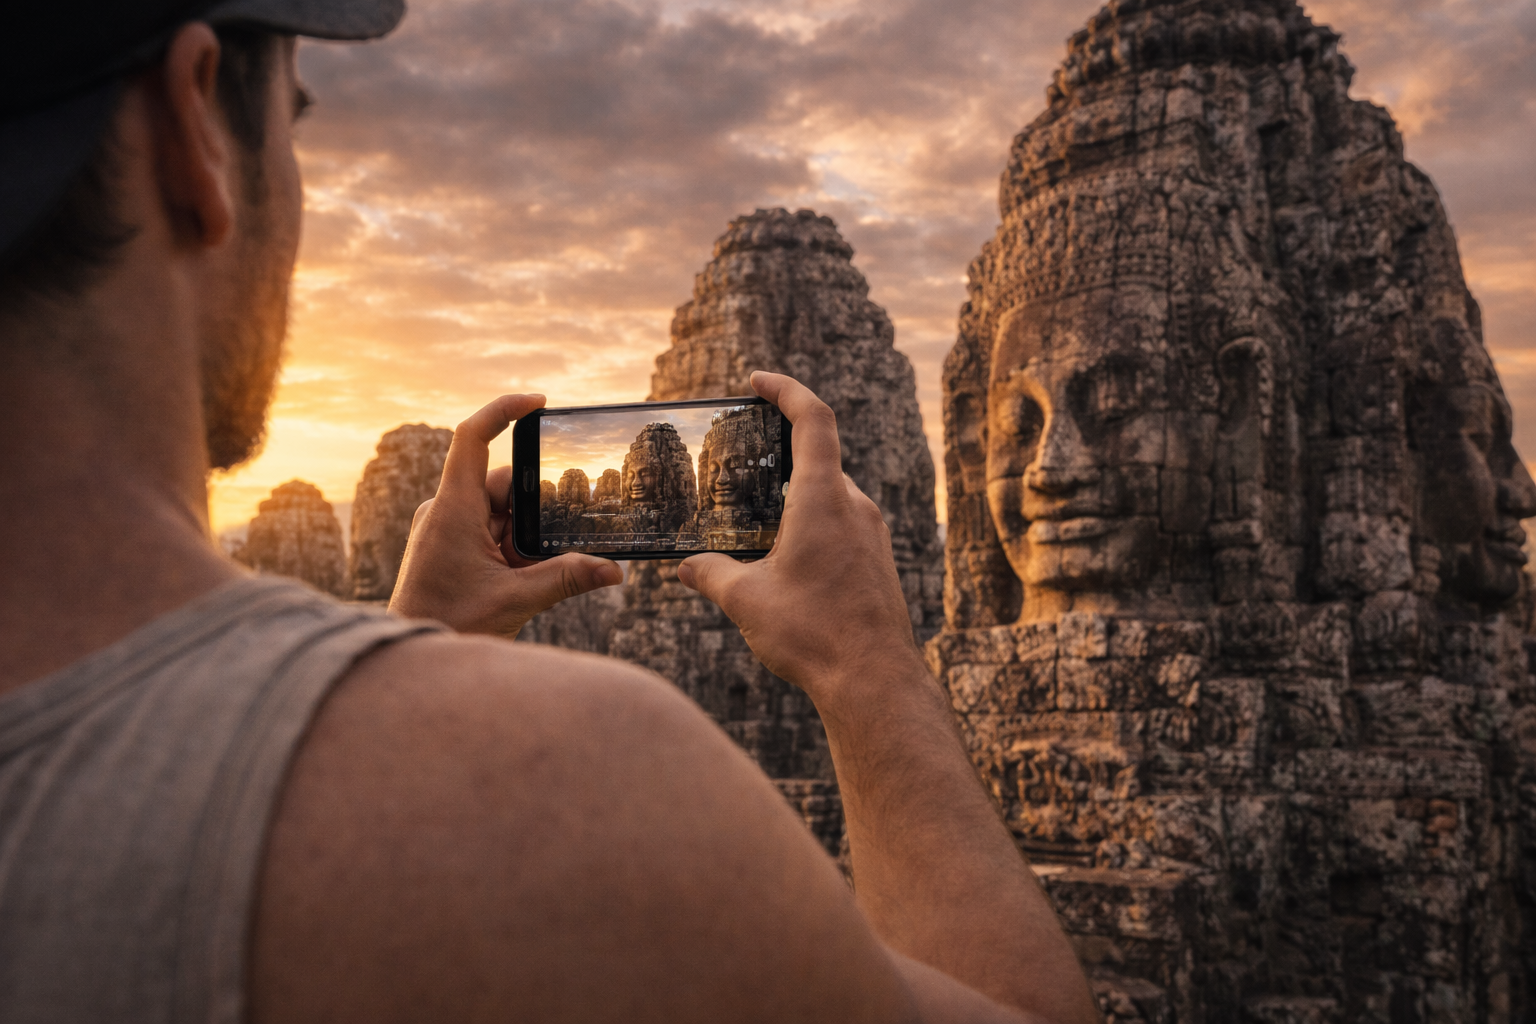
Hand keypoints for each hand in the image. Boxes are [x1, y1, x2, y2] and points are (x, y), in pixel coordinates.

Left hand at [389, 394, 621, 637]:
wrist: (414, 661)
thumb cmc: (449, 625)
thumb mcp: (516, 601)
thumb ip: (567, 579)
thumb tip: (615, 571)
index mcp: (453, 510)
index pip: (472, 438)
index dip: (503, 410)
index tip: (538, 403)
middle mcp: (446, 510)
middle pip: (502, 483)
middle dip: (535, 510)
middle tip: (556, 542)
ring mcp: (447, 527)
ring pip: (501, 511)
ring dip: (524, 536)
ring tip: (529, 573)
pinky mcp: (451, 545)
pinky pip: (491, 530)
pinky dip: (513, 547)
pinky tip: (523, 576)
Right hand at [677, 373, 920, 702]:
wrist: (873, 679)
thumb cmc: (814, 634)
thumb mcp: (746, 600)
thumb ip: (710, 574)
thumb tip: (685, 568)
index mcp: (824, 499)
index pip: (813, 419)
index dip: (786, 389)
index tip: (759, 381)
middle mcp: (855, 507)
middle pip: (819, 458)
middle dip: (780, 455)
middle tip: (743, 460)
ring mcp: (872, 534)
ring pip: (831, 495)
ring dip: (796, 496)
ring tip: (758, 519)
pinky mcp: (877, 560)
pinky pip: (844, 524)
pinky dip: (814, 524)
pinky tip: (788, 557)